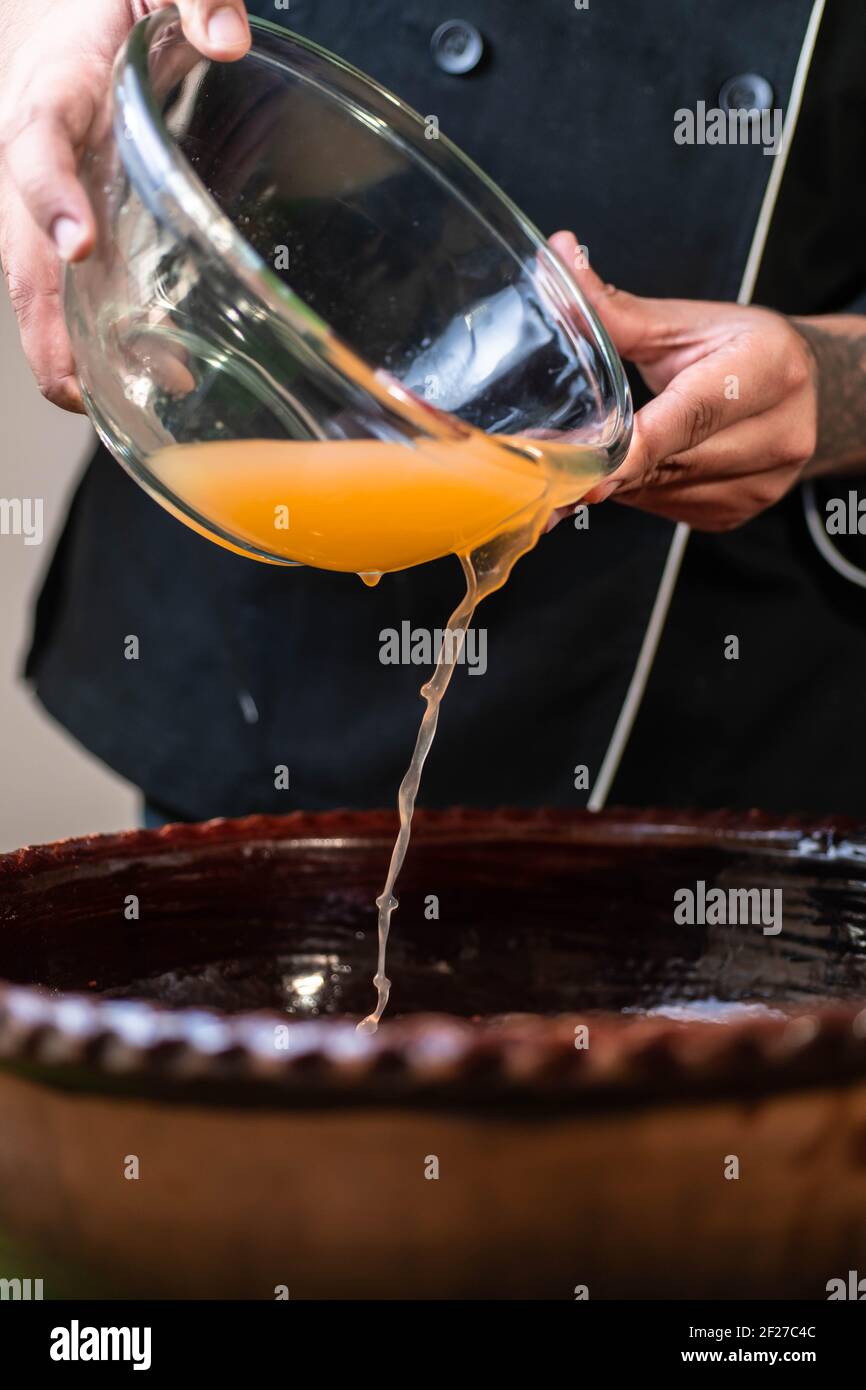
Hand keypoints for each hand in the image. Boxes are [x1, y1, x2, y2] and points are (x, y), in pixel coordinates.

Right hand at [0, 0, 250, 411]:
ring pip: (32, 282)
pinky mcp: (60, 225)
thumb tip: (226, 37)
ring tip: (116, 406)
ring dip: (65, 349)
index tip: (75, 244)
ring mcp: (38, 199)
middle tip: (78, 388)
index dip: (49, 196)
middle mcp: (29, 155)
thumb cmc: (104, 1)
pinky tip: (141, 377)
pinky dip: (86, 338)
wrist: (60, 10)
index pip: (33, 145)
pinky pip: (60, 287)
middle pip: (18, 248)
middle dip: (44, 323)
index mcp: (47, 91)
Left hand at [550, 231, 817, 530]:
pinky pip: (669, 510)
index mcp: (769, 368)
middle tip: (557, 464)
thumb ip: (617, 308)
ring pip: (664, 492)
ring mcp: (764, 482)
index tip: (590, 476)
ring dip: (623, 478)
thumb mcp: (685, 321)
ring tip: (605, 451)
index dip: (636, 449)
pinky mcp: (740, 512)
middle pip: (671, 462)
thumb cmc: (739, 348)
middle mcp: (779, 431)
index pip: (691, 416)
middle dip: (610, 466)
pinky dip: (642, 492)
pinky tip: (641, 465)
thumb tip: (559, 259)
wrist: (802, 390)